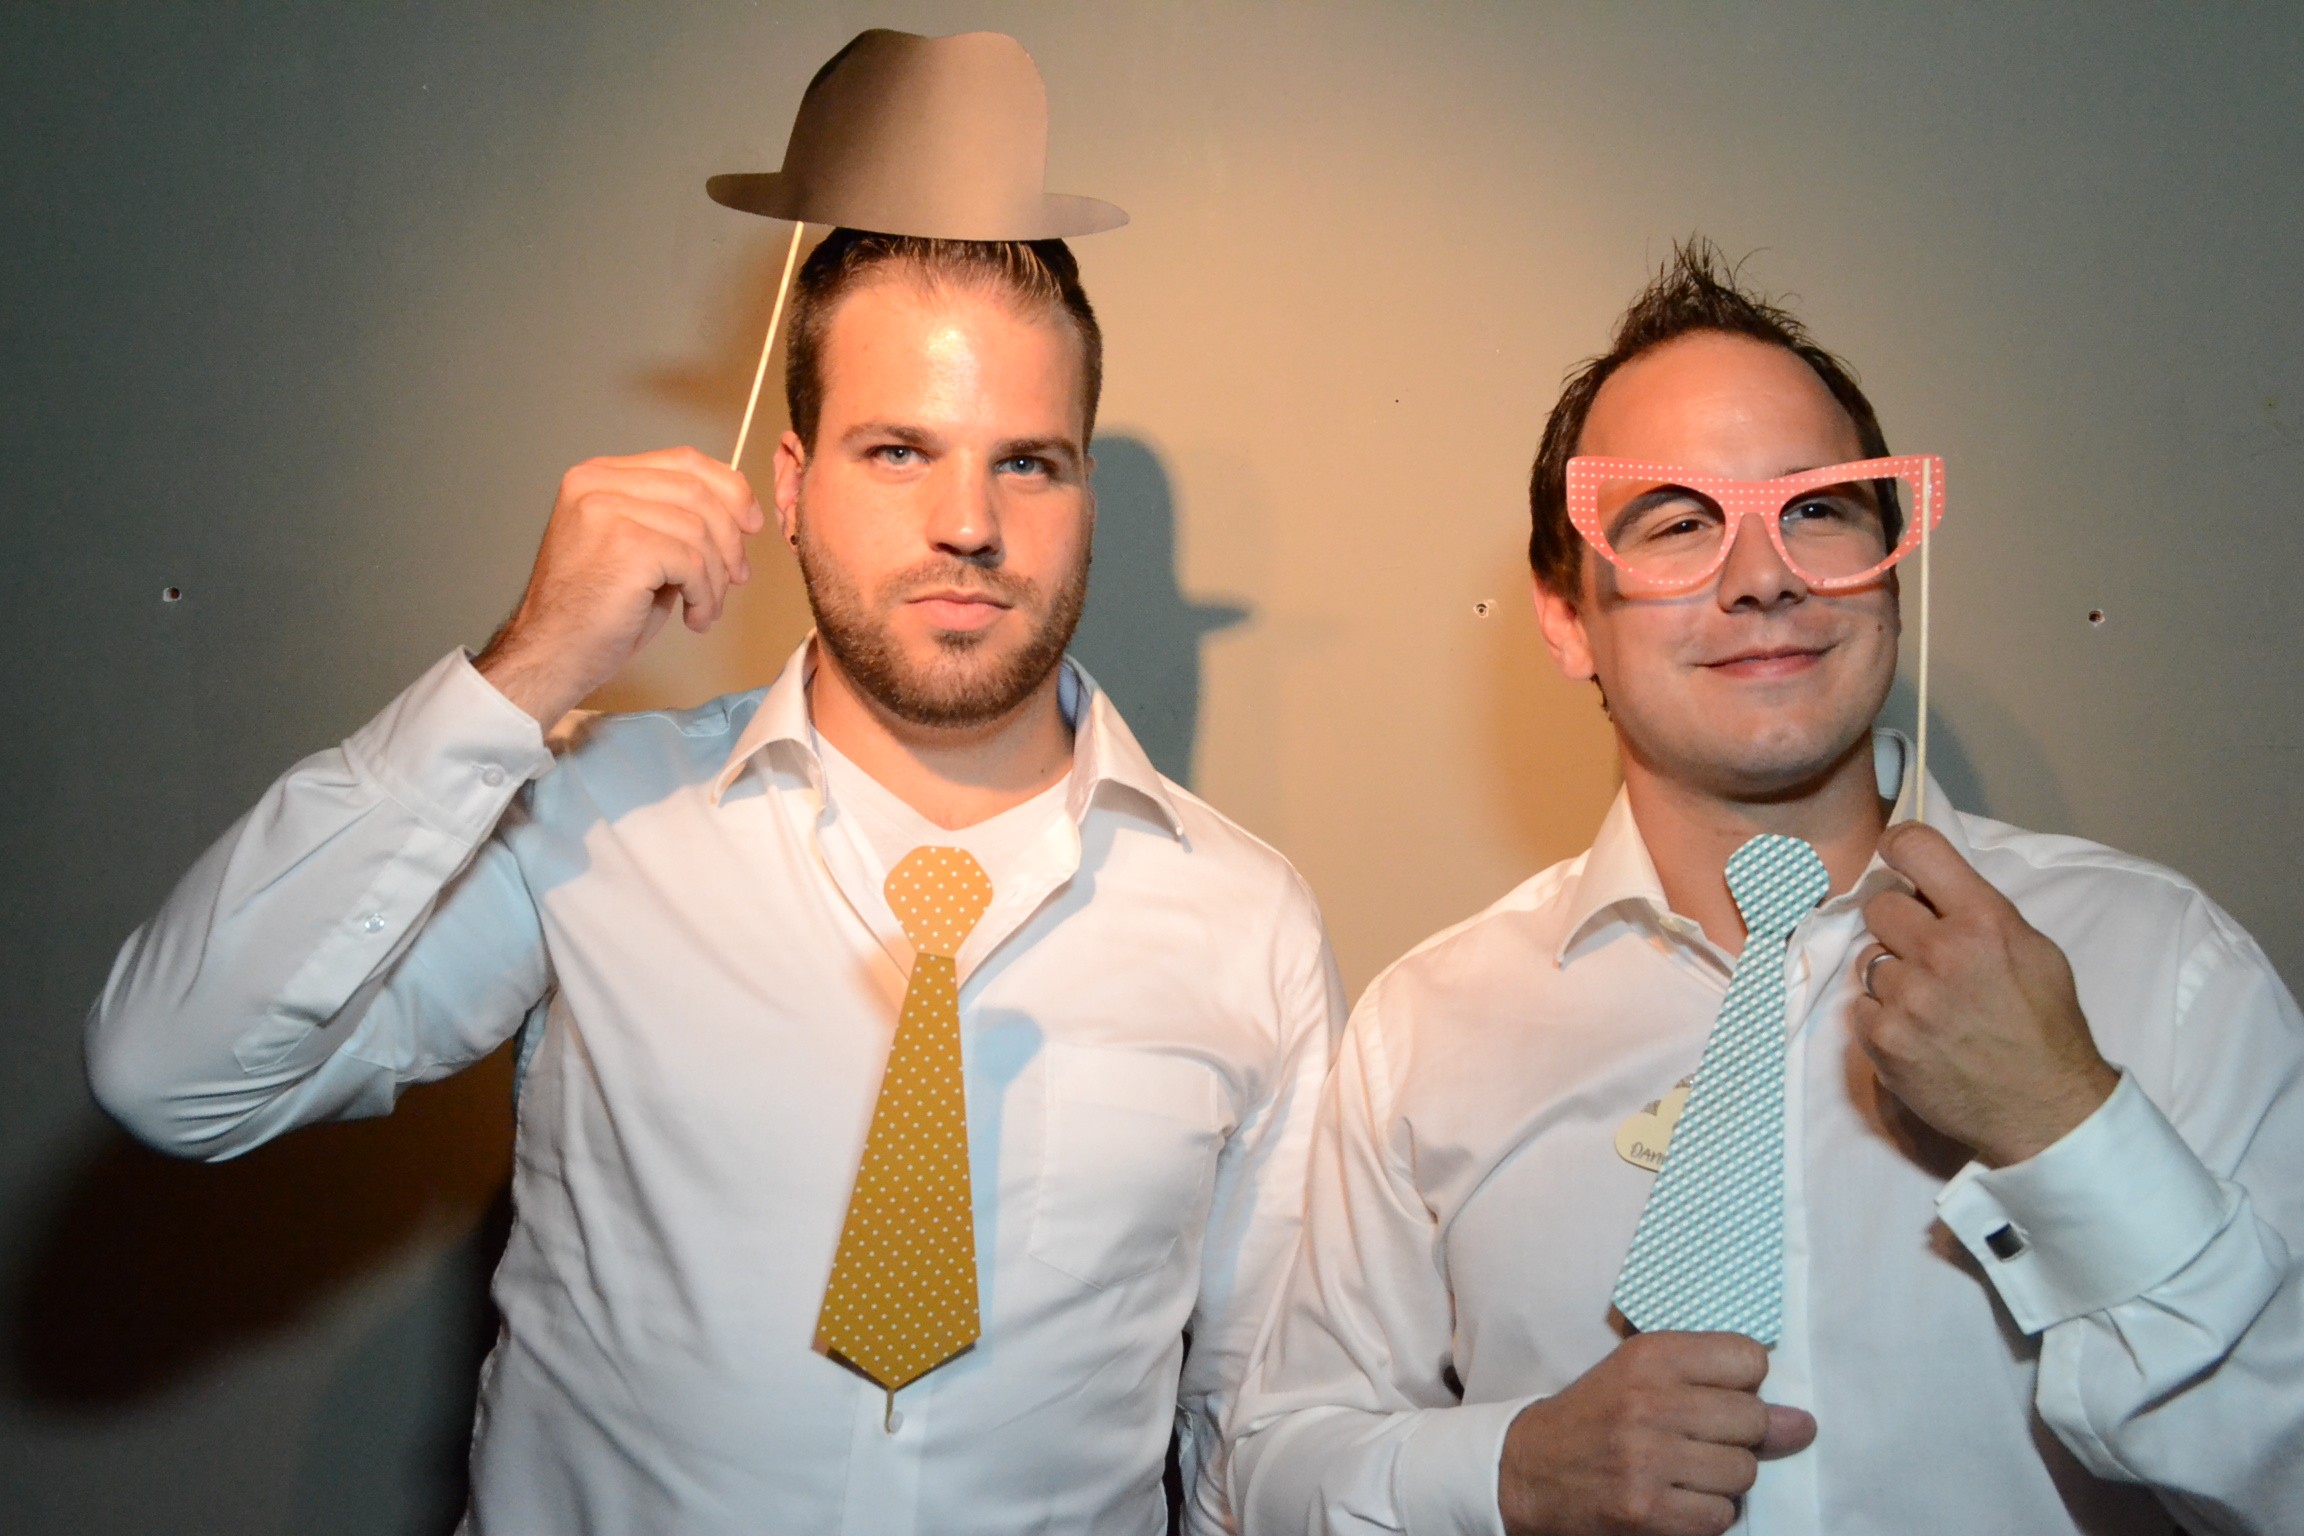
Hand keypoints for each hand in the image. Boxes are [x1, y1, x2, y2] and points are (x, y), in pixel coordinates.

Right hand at [475, 447, 762, 723]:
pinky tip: (694, 618)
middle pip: (698, 491)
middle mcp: (597, 484)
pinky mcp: (625, 545)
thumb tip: (736, 517)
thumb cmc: (594, 613)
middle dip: (731, 538)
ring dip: (716, 577)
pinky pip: (693, 563)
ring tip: (704, 608)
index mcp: (598, 476)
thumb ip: (673, 521)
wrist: (551, 655)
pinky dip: (705, 595)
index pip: (683, 462)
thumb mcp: (635, 549)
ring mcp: (608, 510)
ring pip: (700, 530)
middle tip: (737, 577)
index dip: (728, 489)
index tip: (750, 523)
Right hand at [1498, 1332, 1814, 1535]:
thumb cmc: (1595, 1417)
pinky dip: (1705, 1514)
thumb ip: (1719, 1387)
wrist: (1527, 1470)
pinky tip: (1674, 1499)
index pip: (1749, 1358)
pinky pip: (1721, 1516)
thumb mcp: (1642, 1377)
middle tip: (1697, 1440)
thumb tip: (1805, 1425)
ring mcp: (1648, 1460)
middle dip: (1738, 1437)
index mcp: (1649, 1356)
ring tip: (1681, 1470)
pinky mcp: (1647, 1512)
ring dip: (1722, 1479)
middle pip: (1754, 1420)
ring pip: (1743, 1473)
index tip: (1713, 1396)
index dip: (1742, 1383)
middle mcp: (1650, 1402)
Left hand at [1854, 823, 2117, 1166]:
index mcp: (1984, 922)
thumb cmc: (2044, 1025)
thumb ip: (1979, 914)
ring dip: (1892, 977)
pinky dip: (1882, 1017)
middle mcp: (1941, 953)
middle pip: (1880, 906)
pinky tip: (1917, 1033)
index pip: (1918, 848)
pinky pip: (1861, 1006)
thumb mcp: (2033, 951)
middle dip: (1898, 925)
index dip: (1899, 846)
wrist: (2045, 1109)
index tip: (1894, 856)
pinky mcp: (1883, 1038)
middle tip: (1922, 951)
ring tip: (1929, 1004)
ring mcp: (1907, 998)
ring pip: (1870, 961)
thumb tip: (1928, 889)